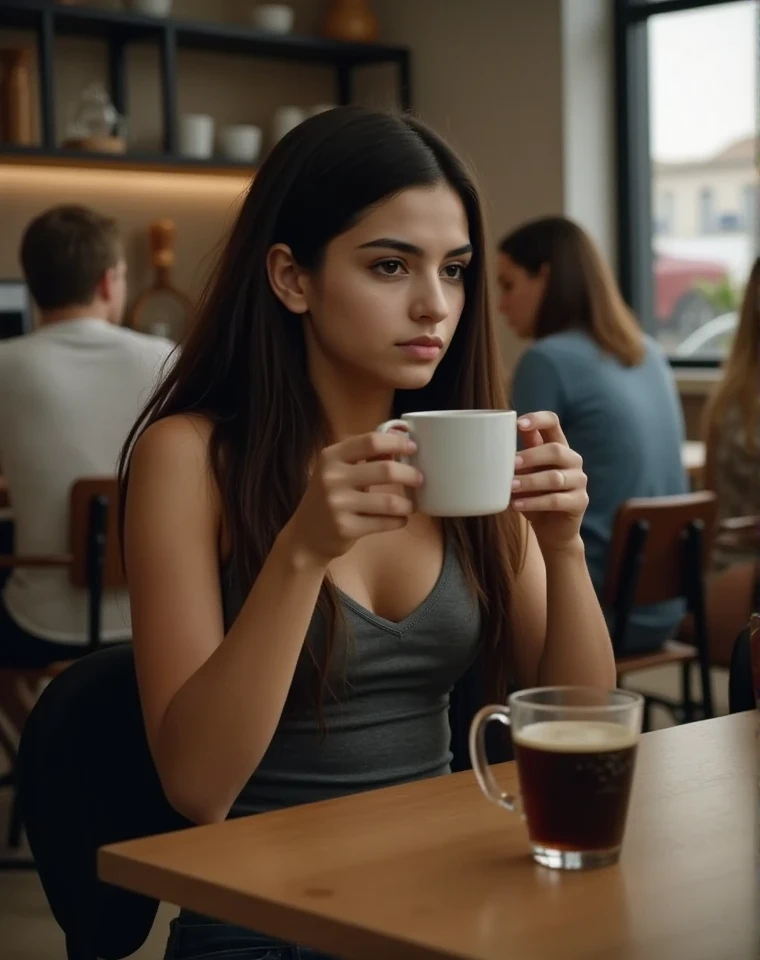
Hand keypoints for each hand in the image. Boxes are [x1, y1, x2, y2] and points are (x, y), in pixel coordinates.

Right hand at [285, 431, 423, 566]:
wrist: (305, 537)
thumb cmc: (330, 498)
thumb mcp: (339, 471)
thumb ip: (365, 456)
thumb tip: (400, 440)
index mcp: (331, 457)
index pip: (371, 441)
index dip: (397, 443)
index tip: (413, 448)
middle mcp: (332, 477)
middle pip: (386, 470)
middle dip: (410, 475)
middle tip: (420, 479)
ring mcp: (337, 504)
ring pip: (389, 501)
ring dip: (407, 504)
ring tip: (411, 505)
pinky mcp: (345, 528)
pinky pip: (385, 523)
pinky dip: (399, 521)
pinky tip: (400, 519)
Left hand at [511, 411, 587, 553]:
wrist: (552, 530)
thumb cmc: (534, 496)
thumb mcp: (524, 474)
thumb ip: (517, 457)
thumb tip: (491, 440)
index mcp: (558, 446)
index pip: (553, 423)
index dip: (538, 419)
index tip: (518, 423)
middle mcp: (572, 460)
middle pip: (556, 450)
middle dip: (531, 456)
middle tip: (511, 463)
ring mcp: (579, 481)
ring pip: (555, 478)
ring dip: (530, 482)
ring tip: (510, 487)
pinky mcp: (580, 502)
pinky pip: (556, 500)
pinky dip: (534, 503)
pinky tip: (516, 504)